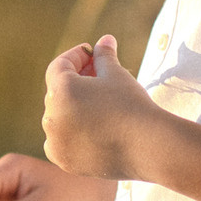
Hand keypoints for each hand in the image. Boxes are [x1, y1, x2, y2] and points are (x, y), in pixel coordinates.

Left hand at [42, 34, 155, 179]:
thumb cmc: (132, 105)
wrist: (149, 147)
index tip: (91, 53)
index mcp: (60, 91)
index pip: (59, 66)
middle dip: (75, 81)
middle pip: (57, 91)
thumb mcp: (116, 74)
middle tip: (97, 75)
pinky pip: (60, 141)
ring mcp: (55, 141)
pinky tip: (90, 127)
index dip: (75, 56)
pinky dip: (70, 133)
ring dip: (72, 107)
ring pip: (58, 117)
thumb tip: (104, 39)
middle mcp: (51, 116)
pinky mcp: (63, 160)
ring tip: (97, 102)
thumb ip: (104, 56)